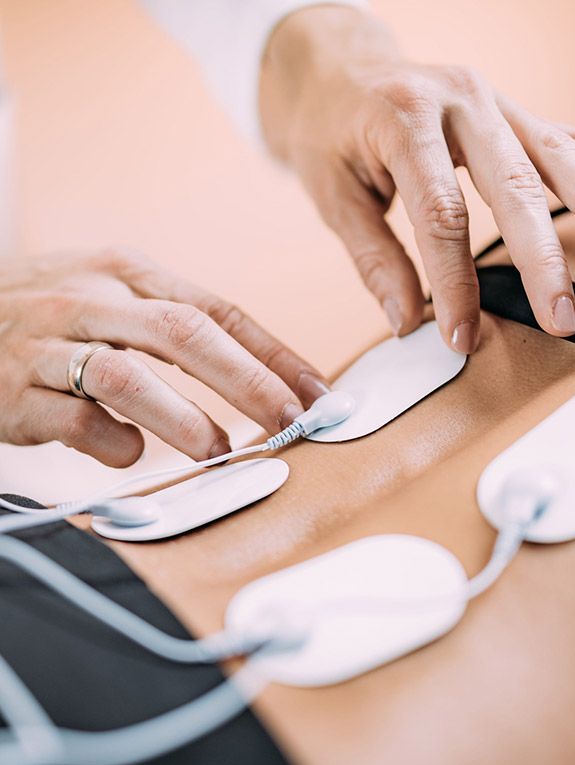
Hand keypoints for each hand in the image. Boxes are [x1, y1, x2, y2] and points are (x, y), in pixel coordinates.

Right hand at [0, 251, 328, 466]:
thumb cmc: (50, 318)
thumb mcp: (112, 299)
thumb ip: (174, 328)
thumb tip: (261, 379)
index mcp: (126, 273)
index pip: (217, 311)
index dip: (273, 353)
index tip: (316, 391)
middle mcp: (90, 300)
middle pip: (184, 333)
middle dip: (247, 381)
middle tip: (288, 421)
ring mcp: (46, 343)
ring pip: (127, 377)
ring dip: (185, 419)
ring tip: (221, 451)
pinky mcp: (10, 390)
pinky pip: (74, 421)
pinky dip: (114, 443)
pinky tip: (131, 453)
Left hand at [261, 6, 574, 350]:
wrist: (337, 73)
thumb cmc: (330, 134)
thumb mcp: (332, 195)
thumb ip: (373, 258)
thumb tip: (407, 321)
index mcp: (403, 119)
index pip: (440, 213)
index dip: (454, 281)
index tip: (461, 336)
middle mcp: (459, 100)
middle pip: (511, 186)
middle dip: (542, 258)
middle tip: (562, 316)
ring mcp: (493, 101)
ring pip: (555, 156)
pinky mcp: (512, 112)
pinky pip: (570, 136)